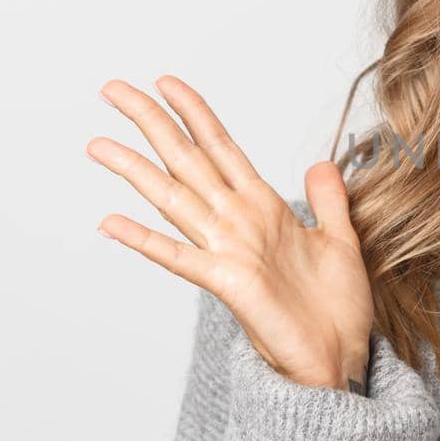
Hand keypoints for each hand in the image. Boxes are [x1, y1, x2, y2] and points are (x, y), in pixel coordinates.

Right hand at [86, 74, 374, 391]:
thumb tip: (321, 165)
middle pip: (187, 159)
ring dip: (136, 169)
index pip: (221, 147)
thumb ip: (328, 202)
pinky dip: (145, 240)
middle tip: (111, 89)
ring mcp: (229, 250)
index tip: (167, 82)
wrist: (340, 359)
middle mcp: (238, 223)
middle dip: (151, 122)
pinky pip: (180, 257)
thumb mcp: (341, 242)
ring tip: (98, 143)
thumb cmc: (337, 311)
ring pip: (174, 198)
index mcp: (264, 208)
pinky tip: (111, 222)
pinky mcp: (228, 283)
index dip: (195, 113)